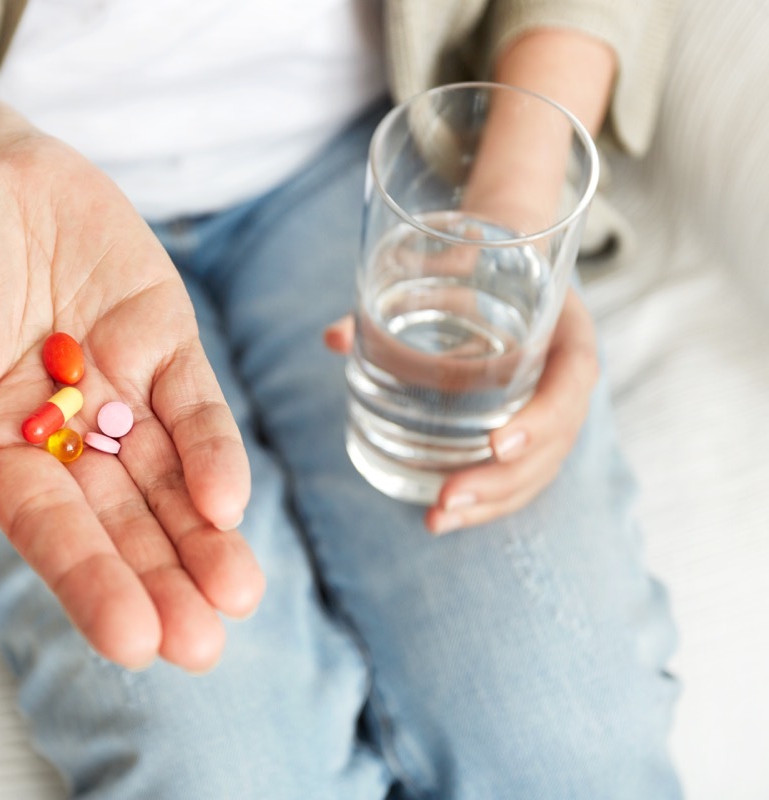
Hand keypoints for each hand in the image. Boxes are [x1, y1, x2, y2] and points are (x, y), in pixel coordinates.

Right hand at [0, 134, 263, 670]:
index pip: (48, 529)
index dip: (89, 581)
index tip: (130, 641)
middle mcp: (64, 436)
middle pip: (120, 521)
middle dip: (161, 580)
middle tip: (201, 646)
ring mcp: (120, 392)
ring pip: (169, 478)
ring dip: (203, 538)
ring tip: (237, 596)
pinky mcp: (164, 343)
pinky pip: (195, 405)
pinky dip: (213, 450)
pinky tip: (228, 502)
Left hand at [324, 288, 598, 532]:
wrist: (507, 265)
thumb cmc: (479, 268)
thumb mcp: (451, 267)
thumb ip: (395, 293)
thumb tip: (333, 337)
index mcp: (567, 333)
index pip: (571, 383)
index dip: (541, 419)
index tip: (496, 444)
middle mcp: (567, 380)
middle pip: (553, 444)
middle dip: (500, 480)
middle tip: (446, 497)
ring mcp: (553, 412)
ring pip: (536, 472)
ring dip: (489, 503)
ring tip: (436, 519)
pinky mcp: (531, 433)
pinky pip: (518, 477)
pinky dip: (484, 502)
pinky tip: (442, 517)